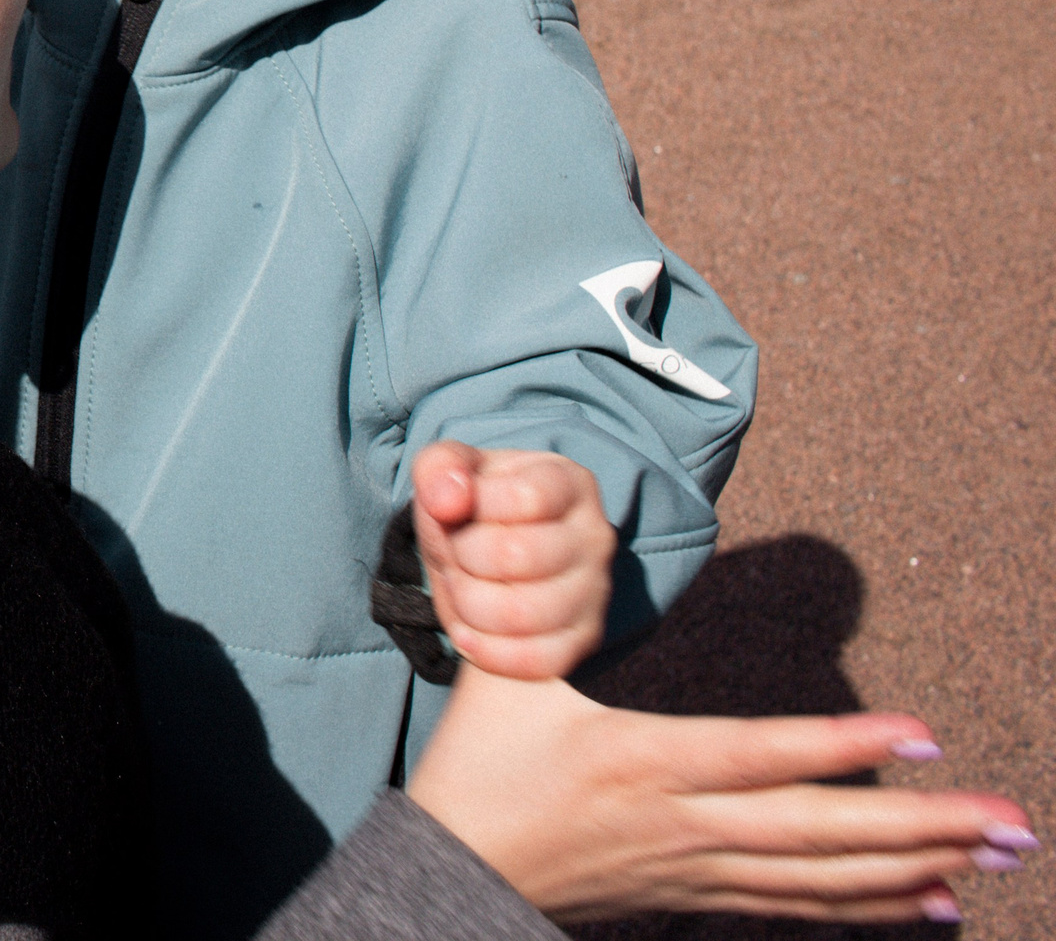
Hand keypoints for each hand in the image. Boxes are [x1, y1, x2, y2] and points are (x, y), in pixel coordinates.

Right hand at [410, 667, 1035, 923]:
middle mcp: (680, 823)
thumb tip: (577, 546)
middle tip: (1011, 820)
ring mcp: (695, 868)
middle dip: (922, 826)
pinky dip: (871, 906)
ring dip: (916, 865)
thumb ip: (552, 620)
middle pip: (818, 831)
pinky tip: (934, 900)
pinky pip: (799, 907)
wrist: (451, 869)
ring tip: (997, 854)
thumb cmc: (478, 762)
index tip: (919, 733)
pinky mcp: (696, 895)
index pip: (758, 753)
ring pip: (823, 876)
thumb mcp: (506, 678)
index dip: (839, 747)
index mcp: (637, 758)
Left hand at [412, 441, 611, 679]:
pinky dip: (487, 650)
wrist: (487, 554)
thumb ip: (440, 468)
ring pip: (522, 614)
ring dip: (468, 604)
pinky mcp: (583, 640)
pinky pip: (536, 659)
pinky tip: (468, 631)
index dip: (473, 508)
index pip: (525, 497)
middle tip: (456, 554)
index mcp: (568, 482)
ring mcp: (595, 592)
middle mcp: (594, 536)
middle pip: (516, 556)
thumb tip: (447, 500)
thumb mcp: (448, 471)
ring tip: (462, 587)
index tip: (458, 509)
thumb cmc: (472, 505)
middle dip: (463, 557)